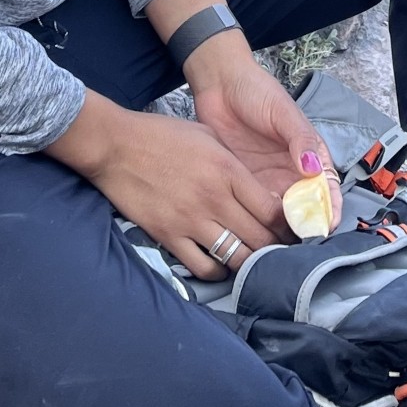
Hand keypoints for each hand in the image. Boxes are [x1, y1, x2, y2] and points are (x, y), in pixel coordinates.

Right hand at [45, 91, 283, 280]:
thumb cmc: (161, 135)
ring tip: (253, 261)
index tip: (291, 229)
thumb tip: (258, 186)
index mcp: (228, 170)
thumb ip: (235, 163)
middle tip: (278, 250)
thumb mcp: (208, 136)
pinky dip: (217, 271)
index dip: (287, 225)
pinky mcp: (168, 235)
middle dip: (275, 248)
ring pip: (236, 257)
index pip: (272, 210)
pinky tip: (220, 264)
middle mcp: (214, 198)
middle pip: (260, 239)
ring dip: (250, 263)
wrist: (115, 144)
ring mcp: (191, 220)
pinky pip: (203, 267)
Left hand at [186, 40, 337, 233]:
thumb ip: (300, 140)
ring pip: (280, 213)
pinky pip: (253, 206)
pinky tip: (254, 225)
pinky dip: (256, 218)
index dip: (330, 209)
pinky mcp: (243, 182)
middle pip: (305, 208)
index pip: (327, 189)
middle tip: (300, 241)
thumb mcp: (283, 112)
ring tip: (278, 239)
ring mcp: (267, 179)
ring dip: (281, 227)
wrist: (220, 84)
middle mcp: (291, 172)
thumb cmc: (257, 91)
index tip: (327, 225)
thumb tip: (314, 169)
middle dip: (305, 226)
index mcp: (309, 156)